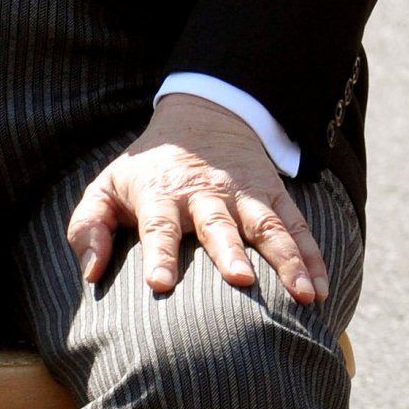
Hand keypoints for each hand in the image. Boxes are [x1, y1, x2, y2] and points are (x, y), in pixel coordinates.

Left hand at [65, 94, 329, 304]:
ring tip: (303, 294)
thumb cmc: (146, 169)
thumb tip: (91, 274)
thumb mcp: (106, 187)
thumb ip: (88, 229)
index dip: (160, 255)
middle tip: (241, 281)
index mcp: (161, 194)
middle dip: (229, 252)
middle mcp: (206, 193)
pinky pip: (296, 224)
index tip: (160, 285)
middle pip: (219, 225)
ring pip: (268, 226)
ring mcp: (244, 193)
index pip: (159, 227)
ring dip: (287, 259)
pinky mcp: (272, 192)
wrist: (201, 114)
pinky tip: (319, 286)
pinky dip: (312, 255)